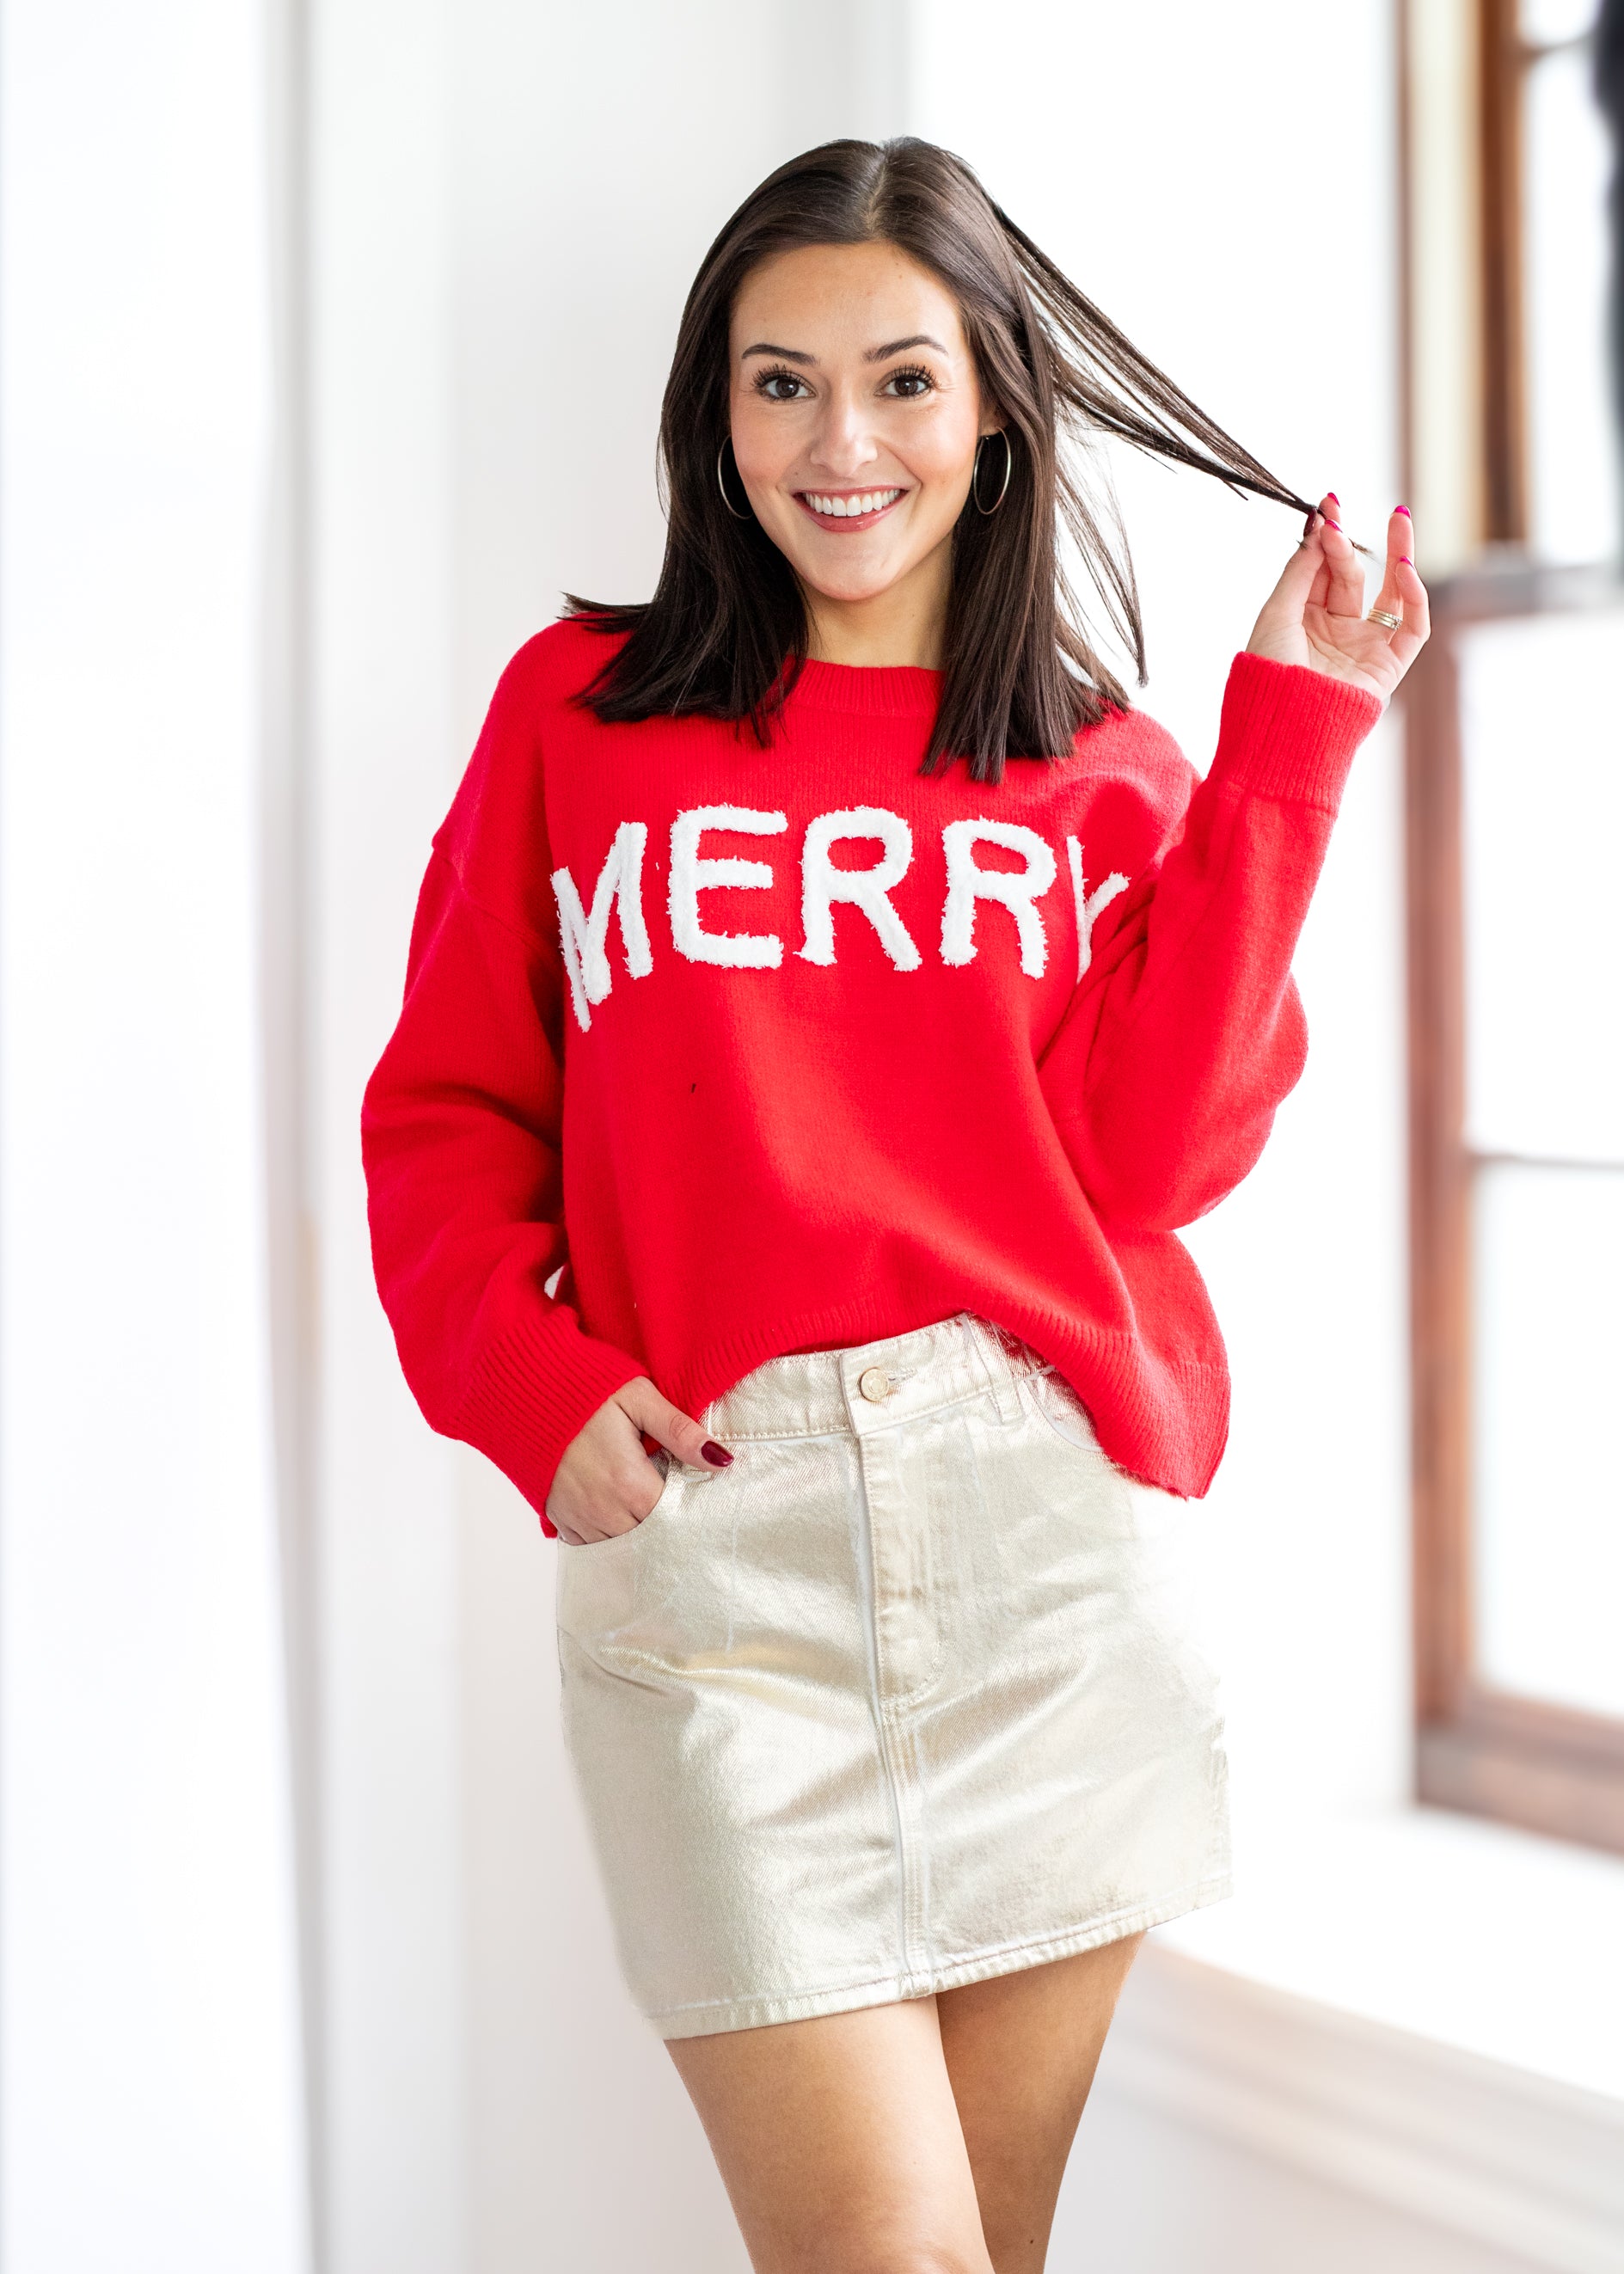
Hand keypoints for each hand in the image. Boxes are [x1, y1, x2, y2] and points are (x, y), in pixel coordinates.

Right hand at [546, 1376, 733, 1544]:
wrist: (524, 1391)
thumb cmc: (585, 1389)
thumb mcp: (639, 1399)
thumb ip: (680, 1433)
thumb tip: (722, 1460)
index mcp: (630, 1484)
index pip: (676, 1519)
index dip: (691, 1509)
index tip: (699, 1496)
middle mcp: (604, 1510)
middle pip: (652, 1538)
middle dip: (667, 1524)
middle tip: (677, 1501)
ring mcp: (579, 1518)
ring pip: (623, 1546)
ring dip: (639, 1532)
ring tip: (648, 1505)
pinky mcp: (560, 1518)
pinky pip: (591, 1545)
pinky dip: (609, 1535)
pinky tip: (617, 1511)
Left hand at [1246, 494, 1429, 704]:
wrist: (1281, 722)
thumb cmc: (1269, 673)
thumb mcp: (1277, 613)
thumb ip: (1301, 570)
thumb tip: (1320, 527)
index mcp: (1304, 622)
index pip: (1323, 572)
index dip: (1326, 539)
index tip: (1326, 507)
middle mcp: (1336, 633)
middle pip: (1352, 578)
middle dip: (1346, 545)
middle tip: (1338, 515)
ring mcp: (1364, 648)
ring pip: (1391, 594)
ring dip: (1398, 555)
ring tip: (1399, 518)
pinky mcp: (1389, 667)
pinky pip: (1412, 628)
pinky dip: (1415, 597)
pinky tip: (1404, 569)